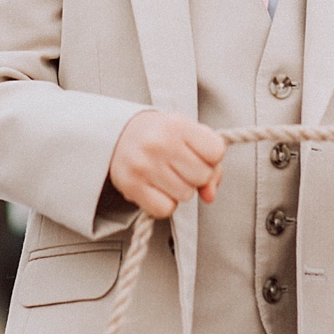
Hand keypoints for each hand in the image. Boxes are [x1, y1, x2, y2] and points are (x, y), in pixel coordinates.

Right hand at [107, 110, 225, 218]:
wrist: (117, 133)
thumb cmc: (159, 134)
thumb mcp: (188, 134)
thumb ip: (210, 162)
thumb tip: (209, 196)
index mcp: (176, 124)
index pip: (216, 152)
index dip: (211, 157)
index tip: (196, 152)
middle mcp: (159, 143)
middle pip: (202, 176)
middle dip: (195, 175)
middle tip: (178, 164)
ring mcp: (143, 165)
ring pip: (186, 195)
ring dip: (179, 189)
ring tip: (165, 174)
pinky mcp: (131, 186)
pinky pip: (165, 209)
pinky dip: (164, 203)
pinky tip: (156, 188)